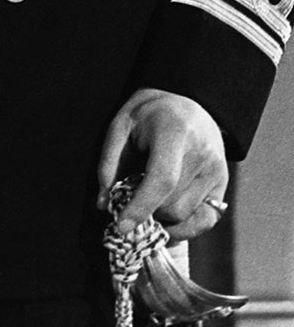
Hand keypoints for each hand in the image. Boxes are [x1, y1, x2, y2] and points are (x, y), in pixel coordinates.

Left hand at [97, 87, 228, 241]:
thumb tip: (103, 204)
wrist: (186, 100)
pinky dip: (184, 227)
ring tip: (149, 201)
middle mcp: (202, 154)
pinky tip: (168, 217)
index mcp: (175, 133)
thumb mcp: (120, 126)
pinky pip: (205, 220)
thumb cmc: (148, 115)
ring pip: (185, 216)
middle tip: (131, 204)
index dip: (141, 207)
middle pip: (172, 205)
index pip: (162, 180)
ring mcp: (216, 171)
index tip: (121, 225)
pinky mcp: (222, 183)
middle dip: (147, 213)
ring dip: (162, 219)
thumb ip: (108, 163)